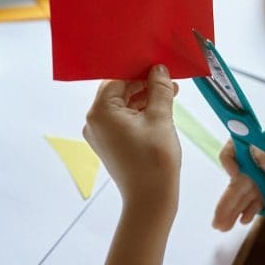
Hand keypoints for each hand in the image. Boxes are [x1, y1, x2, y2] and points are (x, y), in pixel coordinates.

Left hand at [83, 65, 180, 218]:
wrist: (151, 201)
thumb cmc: (154, 161)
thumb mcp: (160, 118)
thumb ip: (159, 89)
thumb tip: (159, 69)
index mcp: (101, 111)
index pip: (117, 77)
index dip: (138, 69)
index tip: (157, 63)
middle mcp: (94, 120)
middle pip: (119, 90)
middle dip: (144, 83)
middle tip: (168, 78)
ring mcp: (100, 133)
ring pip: (123, 105)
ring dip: (144, 97)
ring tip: (170, 92)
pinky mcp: (109, 143)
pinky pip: (123, 119)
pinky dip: (140, 112)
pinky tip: (161, 107)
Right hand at [213, 140, 264, 230]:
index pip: (236, 147)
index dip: (229, 159)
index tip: (233, 175)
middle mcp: (263, 161)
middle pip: (238, 179)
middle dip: (227, 201)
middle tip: (218, 224)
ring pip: (244, 190)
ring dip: (234, 208)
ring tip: (223, 228)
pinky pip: (255, 195)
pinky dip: (248, 207)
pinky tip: (244, 220)